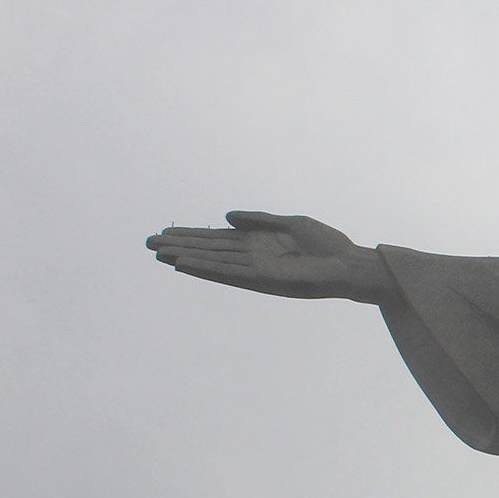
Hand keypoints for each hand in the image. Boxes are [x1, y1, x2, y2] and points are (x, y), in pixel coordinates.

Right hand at [145, 211, 393, 302]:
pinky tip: (186, 264)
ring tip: (159, 253)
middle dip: (180, 246)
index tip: (166, 232)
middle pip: (209, 250)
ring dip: (186, 258)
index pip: (217, 240)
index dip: (192, 236)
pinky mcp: (264, 280)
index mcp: (258, 243)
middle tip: (148, 243)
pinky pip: (229, 273)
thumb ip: (259, 220)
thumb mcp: (291, 223)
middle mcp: (253, 258)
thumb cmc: (328, 244)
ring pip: (213, 262)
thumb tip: (226, 217)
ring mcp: (256, 270)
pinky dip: (207, 268)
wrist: (350, 264)